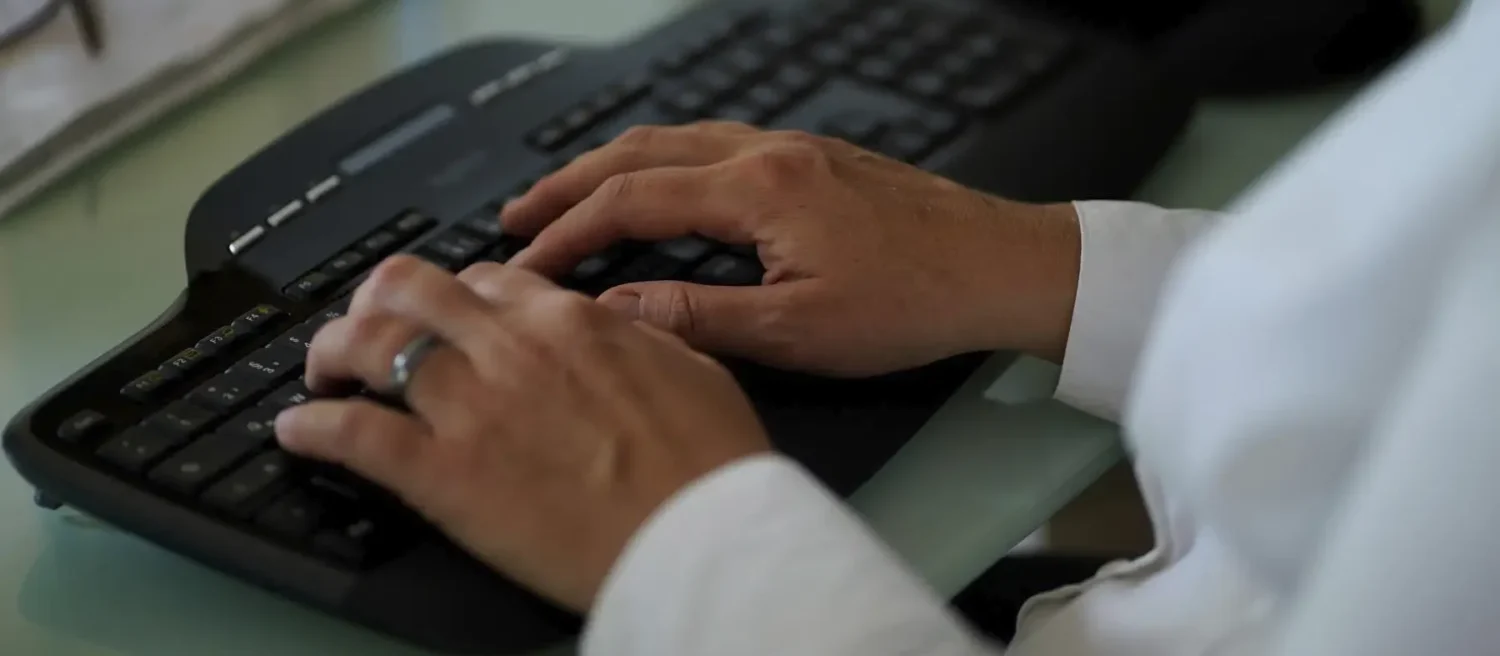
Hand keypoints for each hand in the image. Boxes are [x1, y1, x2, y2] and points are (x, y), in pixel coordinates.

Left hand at [274, 255, 771, 610]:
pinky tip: (298, 432)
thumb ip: (638, 337)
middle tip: (367, 326)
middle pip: (410, 289)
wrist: (704, 538)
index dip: (456, 293)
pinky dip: (313, 429)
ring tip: (323, 373)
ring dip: (333, 352)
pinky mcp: (443, 474)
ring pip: (368, 344)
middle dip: (377, 301)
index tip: (447, 315)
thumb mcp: (693, 368)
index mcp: (572, 321)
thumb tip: (616, 325)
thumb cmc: (711, 467)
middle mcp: (511, 347)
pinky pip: (353, 434)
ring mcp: (472, 407)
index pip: (487, 277)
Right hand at [503, 121, 1081, 375]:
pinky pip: (715, 145)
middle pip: (642, 153)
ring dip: (614, 167)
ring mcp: (794, 149)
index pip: (631, 202)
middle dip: (571, 185)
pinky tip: (660, 188)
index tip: (524, 264)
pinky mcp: (815, 159)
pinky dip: (664, 164)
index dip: (568, 235)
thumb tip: (617, 312)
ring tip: (570, 199)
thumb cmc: (916, 302)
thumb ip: (700, 318)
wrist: (1005, 266)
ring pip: (677, 141)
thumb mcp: (799, 331)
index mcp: (759, 190)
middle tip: (519, 216)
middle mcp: (769, 153)